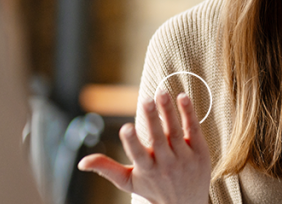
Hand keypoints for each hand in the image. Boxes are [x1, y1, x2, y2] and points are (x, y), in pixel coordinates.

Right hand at [78, 91, 211, 203]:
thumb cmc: (153, 188)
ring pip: (176, 131)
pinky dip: (189, 113)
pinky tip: (183, 97)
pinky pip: (193, 129)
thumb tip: (81, 162)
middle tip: (146, 100)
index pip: (138, 155)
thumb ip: (107, 169)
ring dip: (169, 111)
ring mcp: (184, 158)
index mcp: (147, 170)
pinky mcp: (199, 151)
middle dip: (152, 120)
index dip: (131, 142)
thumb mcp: (129, 181)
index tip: (125, 127)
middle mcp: (166, 164)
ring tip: (162, 93)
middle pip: (159, 139)